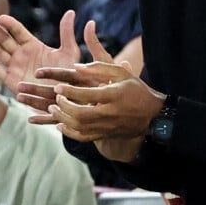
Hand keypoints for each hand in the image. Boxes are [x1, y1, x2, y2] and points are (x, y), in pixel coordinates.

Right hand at [0, 10, 80, 94]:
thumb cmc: (69, 74)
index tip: (1, 17)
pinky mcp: (11, 80)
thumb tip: (71, 12)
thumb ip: (66, 32)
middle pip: (6, 39)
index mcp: (34, 45)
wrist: (64, 96)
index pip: (19, 32)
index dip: (10, 24)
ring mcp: (15, 67)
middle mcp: (23, 54)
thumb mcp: (69, 51)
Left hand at [23, 21, 164, 161]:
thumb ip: (99, 68)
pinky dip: (69, 132)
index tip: (58, 86)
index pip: (86, 94)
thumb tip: (76, 67)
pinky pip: (83, 137)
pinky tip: (61, 124)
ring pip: (79, 127)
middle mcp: (110, 113)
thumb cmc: (136, 90)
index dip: (69, 91)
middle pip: (80, 114)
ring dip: (63, 118)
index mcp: (114, 95)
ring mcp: (107, 126)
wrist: (152, 115)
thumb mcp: (121, 73)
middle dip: (64, 106)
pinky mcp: (105, 134)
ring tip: (53, 109)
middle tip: (55, 98)